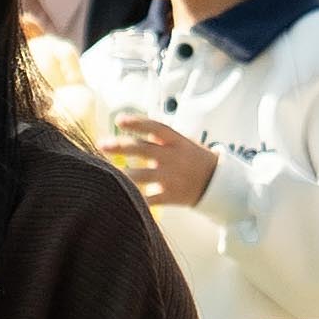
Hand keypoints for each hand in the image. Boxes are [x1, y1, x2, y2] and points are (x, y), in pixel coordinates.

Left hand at [102, 111, 219, 209]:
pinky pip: (150, 198)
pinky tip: (121, 197)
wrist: (216, 183)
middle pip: (143, 149)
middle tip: (102, 144)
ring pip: (142, 175)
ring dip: (123, 174)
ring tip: (108, 172)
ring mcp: (171, 177)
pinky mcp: (170, 195)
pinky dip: (136, 199)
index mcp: (176, 141)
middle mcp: (173, 157)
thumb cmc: (193, 159)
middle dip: (121, 146)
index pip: (155, 127)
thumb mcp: (182, 142)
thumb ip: (159, 136)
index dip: (137, 123)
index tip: (119, 120)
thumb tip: (134, 125)